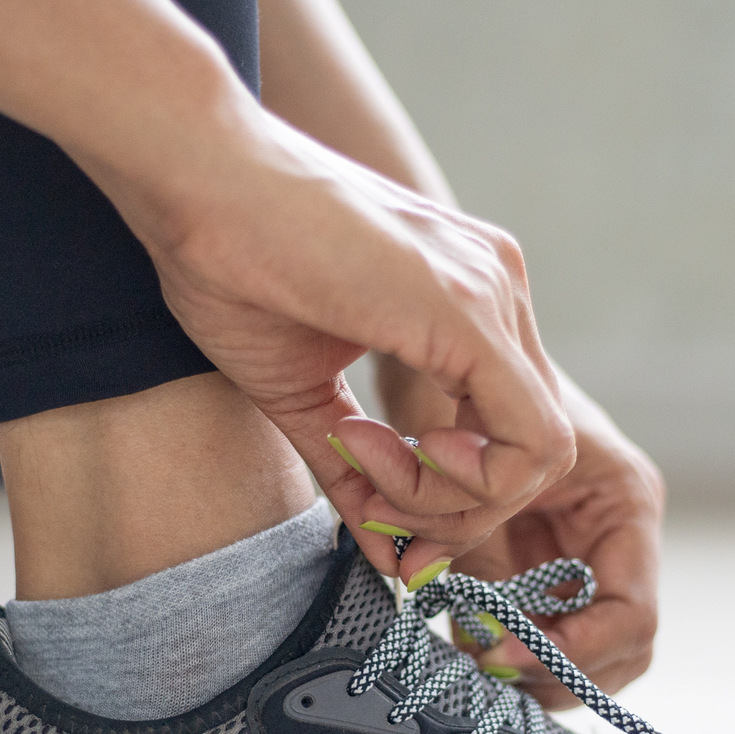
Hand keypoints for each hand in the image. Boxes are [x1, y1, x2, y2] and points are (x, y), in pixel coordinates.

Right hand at [98, 101, 577, 580]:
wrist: (193, 177)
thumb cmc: (228, 263)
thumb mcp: (303, 391)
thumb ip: (354, 469)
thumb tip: (386, 557)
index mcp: (467, 299)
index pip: (510, 432)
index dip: (455, 499)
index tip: (375, 507)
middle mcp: (498, 287)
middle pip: (537, 453)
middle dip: (457, 514)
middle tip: (376, 512)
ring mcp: (493, 292)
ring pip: (541, 457)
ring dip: (451, 504)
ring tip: (363, 468)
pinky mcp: (470, 311)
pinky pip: (525, 443)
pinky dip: (461, 482)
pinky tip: (384, 454)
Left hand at [379, 359, 665, 707]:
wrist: (423, 339)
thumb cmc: (451, 376)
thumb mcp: (469, 461)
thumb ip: (479, 546)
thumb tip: (480, 634)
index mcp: (623, 500)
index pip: (633, 615)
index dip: (575, 652)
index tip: (504, 654)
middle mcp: (612, 533)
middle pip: (619, 652)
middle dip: (554, 672)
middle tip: (485, 669)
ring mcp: (579, 551)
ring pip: (579, 655)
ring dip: (525, 666)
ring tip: (465, 649)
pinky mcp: (536, 563)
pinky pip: (536, 631)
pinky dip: (502, 645)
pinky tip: (455, 629)